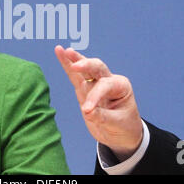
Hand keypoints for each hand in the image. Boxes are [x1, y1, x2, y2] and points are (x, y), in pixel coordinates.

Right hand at [55, 45, 142, 160]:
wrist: (122, 132)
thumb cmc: (123, 127)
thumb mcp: (117, 124)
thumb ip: (102, 116)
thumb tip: (86, 111)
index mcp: (121, 86)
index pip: (105, 86)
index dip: (94, 97)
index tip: (86, 111)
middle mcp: (109, 80)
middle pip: (97, 68)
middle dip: (86, 65)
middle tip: (76, 66)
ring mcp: (95, 82)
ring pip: (85, 68)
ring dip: (74, 59)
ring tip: (63, 50)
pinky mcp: (84, 88)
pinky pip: (74, 76)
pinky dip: (66, 64)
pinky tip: (59, 52)